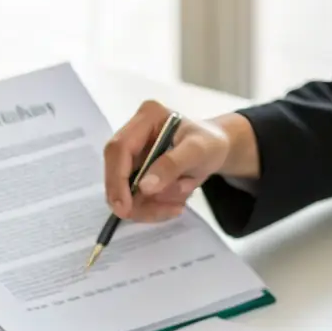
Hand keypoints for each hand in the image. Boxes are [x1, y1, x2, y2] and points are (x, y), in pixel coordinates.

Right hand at [102, 102, 241, 221]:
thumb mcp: (198, 151)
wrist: (216, 150)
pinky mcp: (136, 170)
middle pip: (115, 170)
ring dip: (148, 205)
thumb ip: (172, 165)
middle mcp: (134, 133)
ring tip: (177, 206)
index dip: (117, 179)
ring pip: (123, 188)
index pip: (119, 148)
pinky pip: (135, 196)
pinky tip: (174, 205)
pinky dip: (153, 206)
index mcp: (147, 117)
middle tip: (154, 213)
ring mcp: (133, 153)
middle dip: (132, 198)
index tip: (125, 207)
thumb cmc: (210, 143)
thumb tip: (143, 187)